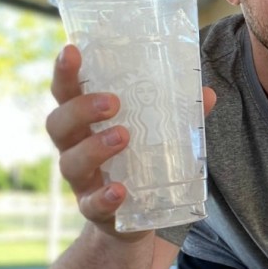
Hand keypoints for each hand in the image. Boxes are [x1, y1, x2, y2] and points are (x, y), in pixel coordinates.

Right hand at [45, 45, 216, 238]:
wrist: (135, 217)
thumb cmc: (140, 161)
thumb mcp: (157, 134)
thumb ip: (179, 114)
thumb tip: (208, 94)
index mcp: (85, 121)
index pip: (66, 91)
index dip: (64, 71)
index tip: (71, 50)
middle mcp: (74, 147)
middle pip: (58, 123)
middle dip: (80, 109)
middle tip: (112, 102)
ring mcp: (82, 180)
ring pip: (71, 162)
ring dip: (94, 147)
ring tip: (123, 136)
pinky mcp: (93, 209)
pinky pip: (92, 204)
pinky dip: (104, 197)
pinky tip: (119, 190)